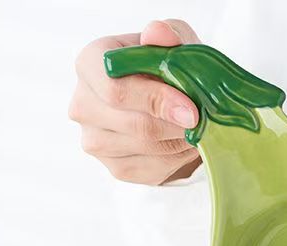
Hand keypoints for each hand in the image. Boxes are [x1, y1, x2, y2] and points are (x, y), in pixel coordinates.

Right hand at [69, 19, 202, 184]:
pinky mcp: (116, 168)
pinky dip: (177, 159)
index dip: (157, 101)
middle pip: (135, 125)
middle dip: (176, 126)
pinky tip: (185, 145)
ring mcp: (95, 141)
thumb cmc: (167, 69)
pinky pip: (152, 170)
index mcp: (89, 64)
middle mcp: (84, 105)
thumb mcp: (174, 43)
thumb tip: (159, 34)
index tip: (191, 110)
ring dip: (180, 142)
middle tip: (202, 123)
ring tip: (196, 130)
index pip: (115, 89)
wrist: (169, 103)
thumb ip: (168, 34)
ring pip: (146, 149)